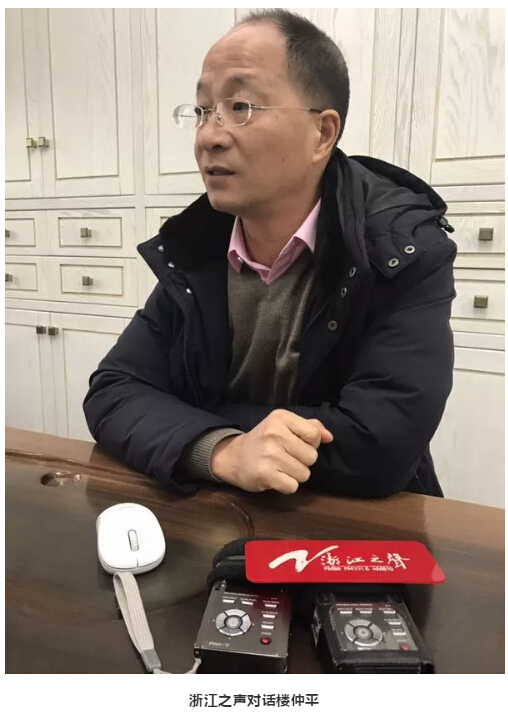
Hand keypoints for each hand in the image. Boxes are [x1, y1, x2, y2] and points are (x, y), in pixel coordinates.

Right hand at [210, 409, 332, 493]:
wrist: (233, 457)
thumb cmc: (264, 440)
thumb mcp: (284, 425)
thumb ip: (309, 427)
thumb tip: (329, 437)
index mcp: (281, 418)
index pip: (314, 435)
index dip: (310, 444)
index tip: (295, 444)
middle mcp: (275, 434)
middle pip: (312, 457)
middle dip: (302, 461)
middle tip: (286, 458)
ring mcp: (270, 455)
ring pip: (304, 474)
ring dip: (295, 475)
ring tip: (280, 468)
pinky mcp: (265, 474)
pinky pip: (293, 486)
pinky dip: (287, 485)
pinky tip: (275, 478)